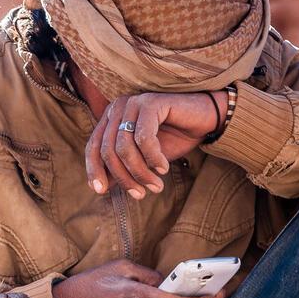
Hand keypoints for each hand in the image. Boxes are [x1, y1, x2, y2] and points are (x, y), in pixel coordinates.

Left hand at [85, 91, 226, 199]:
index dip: (94, 170)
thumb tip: (101, 187)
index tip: (101, 191)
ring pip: (124, 147)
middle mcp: (119, 108)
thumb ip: (122, 168)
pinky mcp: (151, 103)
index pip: (93, 147)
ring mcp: (134, 103)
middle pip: (108, 150)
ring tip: (155, 185)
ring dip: (140, 172)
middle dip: (123, 177)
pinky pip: (144, 138)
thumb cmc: (173, 138)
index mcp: (111, 118)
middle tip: (140, 194)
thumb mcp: (143, 159)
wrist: (205, 120)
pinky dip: (153, 158)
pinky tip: (163, 168)